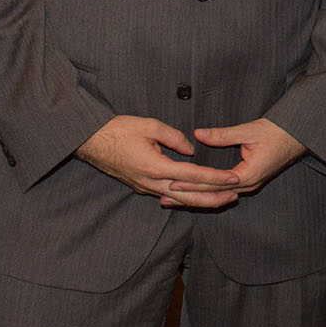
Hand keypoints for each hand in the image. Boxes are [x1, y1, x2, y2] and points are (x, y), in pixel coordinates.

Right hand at [76, 114, 241, 206]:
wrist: (91, 142)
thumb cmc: (118, 130)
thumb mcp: (149, 125)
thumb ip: (175, 137)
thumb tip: (190, 149)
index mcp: (156, 167)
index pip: (193, 176)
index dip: (215, 178)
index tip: (233, 179)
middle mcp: (151, 183)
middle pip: (189, 197)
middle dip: (214, 198)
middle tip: (235, 196)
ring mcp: (145, 187)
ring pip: (179, 200)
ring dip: (201, 200)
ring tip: (222, 199)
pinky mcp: (141, 187)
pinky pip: (168, 196)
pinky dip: (185, 198)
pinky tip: (197, 196)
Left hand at [171, 119, 307, 208]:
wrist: (297, 136)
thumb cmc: (276, 132)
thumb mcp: (248, 131)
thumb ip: (222, 135)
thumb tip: (198, 134)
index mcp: (248, 174)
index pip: (215, 183)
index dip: (193, 182)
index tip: (173, 182)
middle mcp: (249, 184)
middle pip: (213, 194)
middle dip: (189, 196)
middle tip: (165, 197)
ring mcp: (249, 185)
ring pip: (218, 196)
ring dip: (196, 197)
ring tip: (174, 200)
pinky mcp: (248, 181)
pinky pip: (224, 191)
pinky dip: (208, 192)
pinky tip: (194, 193)